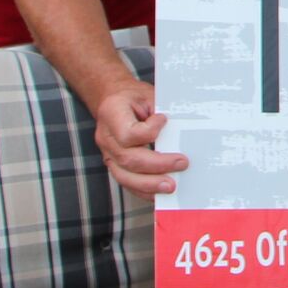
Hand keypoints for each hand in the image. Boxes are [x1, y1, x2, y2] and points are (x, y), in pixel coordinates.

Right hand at [93, 79, 186, 199]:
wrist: (113, 99)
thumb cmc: (134, 97)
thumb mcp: (147, 94)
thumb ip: (160, 110)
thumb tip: (181, 129)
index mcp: (112, 114)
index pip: (129, 134)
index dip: (149, 132)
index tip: (164, 120)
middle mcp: (106, 137)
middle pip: (128, 159)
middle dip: (157, 165)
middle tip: (182, 163)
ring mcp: (107, 153)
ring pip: (124, 176)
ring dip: (149, 184)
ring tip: (171, 186)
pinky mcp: (114, 164)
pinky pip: (126, 182)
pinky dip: (143, 190)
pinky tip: (159, 192)